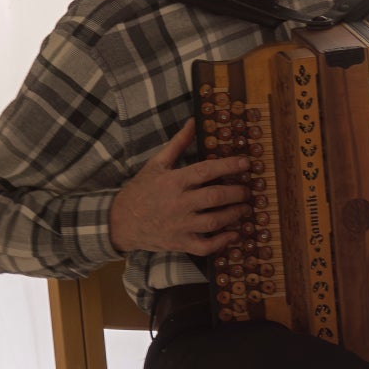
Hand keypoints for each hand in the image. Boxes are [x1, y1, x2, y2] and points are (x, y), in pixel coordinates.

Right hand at [110, 120, 248, 256]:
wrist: (121, 222)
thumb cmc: (140, 190)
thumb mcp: (156, 164)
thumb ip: (177, 143)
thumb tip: (193, 122)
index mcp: (174, 181)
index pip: (206, 171)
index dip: (229, 166)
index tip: (246, 164)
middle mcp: (178, 203)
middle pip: (215, 197)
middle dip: (236, 193)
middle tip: (247, 190)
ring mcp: (180, 225)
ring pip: (214, 221)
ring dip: (234, 215)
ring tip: (245, 209)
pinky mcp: (180, 243)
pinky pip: (205, 246)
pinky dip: (222, 242)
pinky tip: (234, 234)